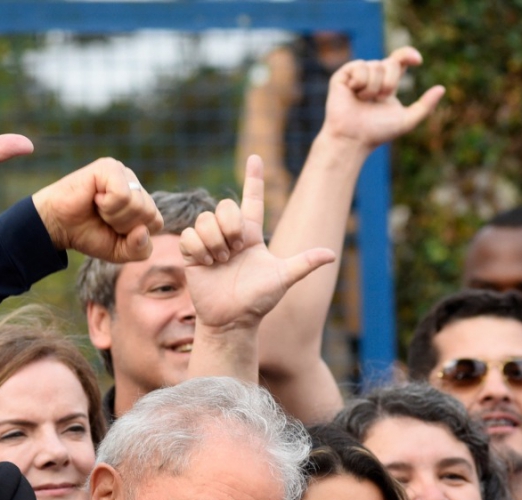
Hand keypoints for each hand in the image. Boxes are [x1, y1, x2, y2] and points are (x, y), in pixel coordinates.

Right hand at [30, 158, 162, 262]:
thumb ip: (139, 249)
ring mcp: (123, 173)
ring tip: (97, 208)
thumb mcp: (118, 251)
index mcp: (140, 201)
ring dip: (113, 216)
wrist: (56, 226)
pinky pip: (122, 195)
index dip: (133, 235)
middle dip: (124, 225)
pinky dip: (107, 205)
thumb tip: (143, 231)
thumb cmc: (87, 234)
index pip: (156, 223)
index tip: (112, 230)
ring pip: (137, 204)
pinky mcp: (109, 167)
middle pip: (148, 213)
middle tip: (103, 218)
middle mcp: (134, 184)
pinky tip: (94, 198)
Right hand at [180, 155, 333, 329]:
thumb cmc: (258, 301)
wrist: (231, 319)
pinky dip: (199, 248)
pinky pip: (189, 235)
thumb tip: (331, 254)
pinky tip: (207, 264)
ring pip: (205, 219)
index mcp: (252, 235)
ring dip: (214, 240)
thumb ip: (304, 263)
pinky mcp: (192, 254)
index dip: (254, 178)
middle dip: (229, 225)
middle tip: (234, 251)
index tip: (256, 157)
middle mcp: (230, 234)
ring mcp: (209, 243)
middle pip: (224, 206)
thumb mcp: (283, 278)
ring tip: (220, 261)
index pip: (253, 199)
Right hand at [320, 47, 443, 151]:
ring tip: (363, 101)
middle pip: (391, 63)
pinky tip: (353, 94)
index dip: (408, 54)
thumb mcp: (407, 120)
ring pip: (375, 65)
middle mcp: (373, 76)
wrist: (353, 138)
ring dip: (373, 87)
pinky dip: (359, 83)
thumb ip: (425, 106)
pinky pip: (358, 66)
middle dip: (389, 82)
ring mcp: (356, 75)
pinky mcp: (342, 77)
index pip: (400, 59)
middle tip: (379, 99)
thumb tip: (442, 88)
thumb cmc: (377, 132)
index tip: (418, 61)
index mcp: (387, 82)